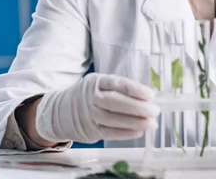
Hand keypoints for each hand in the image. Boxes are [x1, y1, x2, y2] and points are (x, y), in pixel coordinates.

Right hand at [35, 73, 159, 143]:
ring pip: (114, 119)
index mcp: (96, 82)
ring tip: (151, 123)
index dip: (135, 89)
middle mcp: (91, 97)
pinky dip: (126, 133)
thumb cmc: (90, 95)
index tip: (150, 95)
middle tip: (155, 111)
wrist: (60, 111)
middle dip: (138, 107)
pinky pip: (110, 132)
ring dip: (135, 122)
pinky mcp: (90, 130)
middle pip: (116, 102)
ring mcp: (89, 114)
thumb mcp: (101, 84)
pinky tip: (139, 132)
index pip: (117, 84)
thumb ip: (121, 89)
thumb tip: (149, 98)